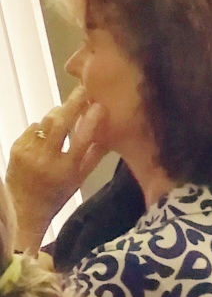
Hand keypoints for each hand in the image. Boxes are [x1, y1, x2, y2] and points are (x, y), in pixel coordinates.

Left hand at [5, 89, 107, 250]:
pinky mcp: (17, 146)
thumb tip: (109, 137)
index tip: (100, 106)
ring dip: (58, 113)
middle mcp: (46, 159)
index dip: (91, 120)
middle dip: (73, 104)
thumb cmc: (57, 194)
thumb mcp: (79, 180)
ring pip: (46, 121)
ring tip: (67, 111)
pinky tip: (47, 134)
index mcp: (66, 170)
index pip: (82, 139)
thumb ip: (94, 158)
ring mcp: (29, 151)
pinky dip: (43, 127)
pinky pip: (34, 127)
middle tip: (83, 90)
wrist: (24, 206)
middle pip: (60, 123)